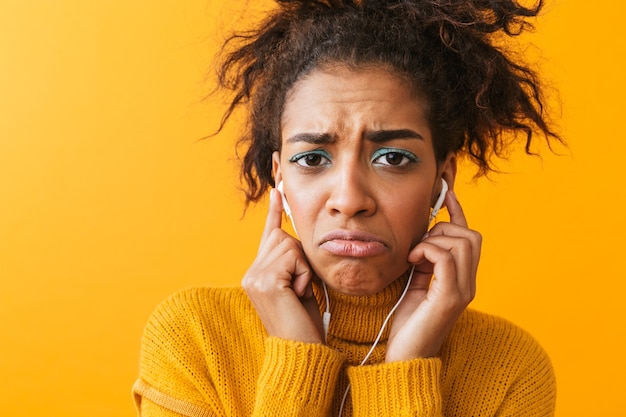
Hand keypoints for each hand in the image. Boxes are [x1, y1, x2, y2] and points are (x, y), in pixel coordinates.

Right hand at [241, 189, 324, 343]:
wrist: (301, 352)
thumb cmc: (304, 322)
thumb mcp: (299, 285)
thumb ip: (292, 262)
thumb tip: (295, 237)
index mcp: (256, 273)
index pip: (268, 234)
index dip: (274, 211)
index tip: (277, 188)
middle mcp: (250, 272)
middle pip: (284, 237)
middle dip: (301, 260)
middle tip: (300, 289)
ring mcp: (254, 276)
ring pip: (291, 245)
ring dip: (304, 269)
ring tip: (298, 294)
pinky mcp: (264, 280)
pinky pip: (294, 257)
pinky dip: (304, 275)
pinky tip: (297, 295)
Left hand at [385, 190, 480, 360]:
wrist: (405, 358)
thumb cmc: (407, 324)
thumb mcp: (415, 285)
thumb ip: (423, 264)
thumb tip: (420, 240)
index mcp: (461, 279)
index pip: (469, 238)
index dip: (458, 213)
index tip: (445, 195)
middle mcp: (468, 283)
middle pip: (472, 235)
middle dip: (444, 228)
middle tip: (420, 245)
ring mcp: (462, 291)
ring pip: (462, 242)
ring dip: (434, 239)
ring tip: (414, 255)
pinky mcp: (450, 298)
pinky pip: (446, 257)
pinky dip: (427, 251)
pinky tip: (412, 261)